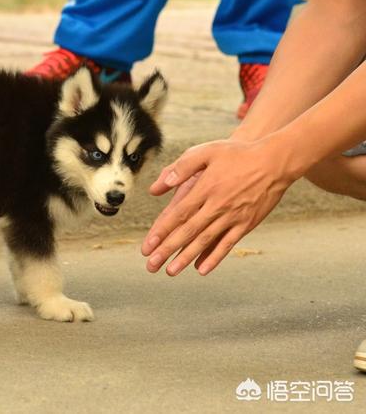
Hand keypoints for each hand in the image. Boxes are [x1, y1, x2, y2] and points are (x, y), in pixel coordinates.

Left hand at [141, 137, 300, 275]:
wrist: (275, 161)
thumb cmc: (238, 154)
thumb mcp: (207, 151)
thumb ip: (181, 167)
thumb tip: (158, 186)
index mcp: (205, 188)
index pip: (178, 214)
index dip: (161, 231)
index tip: (147, 245)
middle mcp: (217, 205)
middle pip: (188, 231)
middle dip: (168, 249)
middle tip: (152, 264)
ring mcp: (233, 216)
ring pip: (205, 241)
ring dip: (186, 257)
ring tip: (171, 271)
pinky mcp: (246, 224)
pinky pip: (228, 244)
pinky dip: (214, 257)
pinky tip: (201, 269)